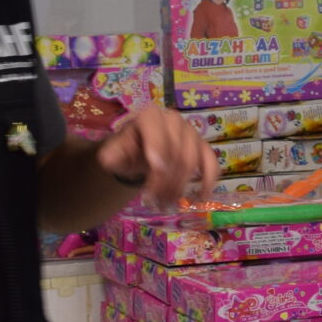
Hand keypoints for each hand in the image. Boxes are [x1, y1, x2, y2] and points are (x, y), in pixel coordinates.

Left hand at [95, 106, 214, 210]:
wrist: (143, 150)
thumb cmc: (129, 149)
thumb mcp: (115, 151)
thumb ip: (111, 154)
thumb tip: (110, 159)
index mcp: (149, 116)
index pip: (155, 128)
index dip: (157, 147)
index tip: (156, 170)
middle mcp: (173, 119)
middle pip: (174, 150)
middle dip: (165, 180)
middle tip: (155, 202)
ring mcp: (191, 133)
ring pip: (191, 161)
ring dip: (179, 187)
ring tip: (167, 205)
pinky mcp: (203, 147)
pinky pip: (211, 164)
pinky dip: (209, 182)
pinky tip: (200, 198)